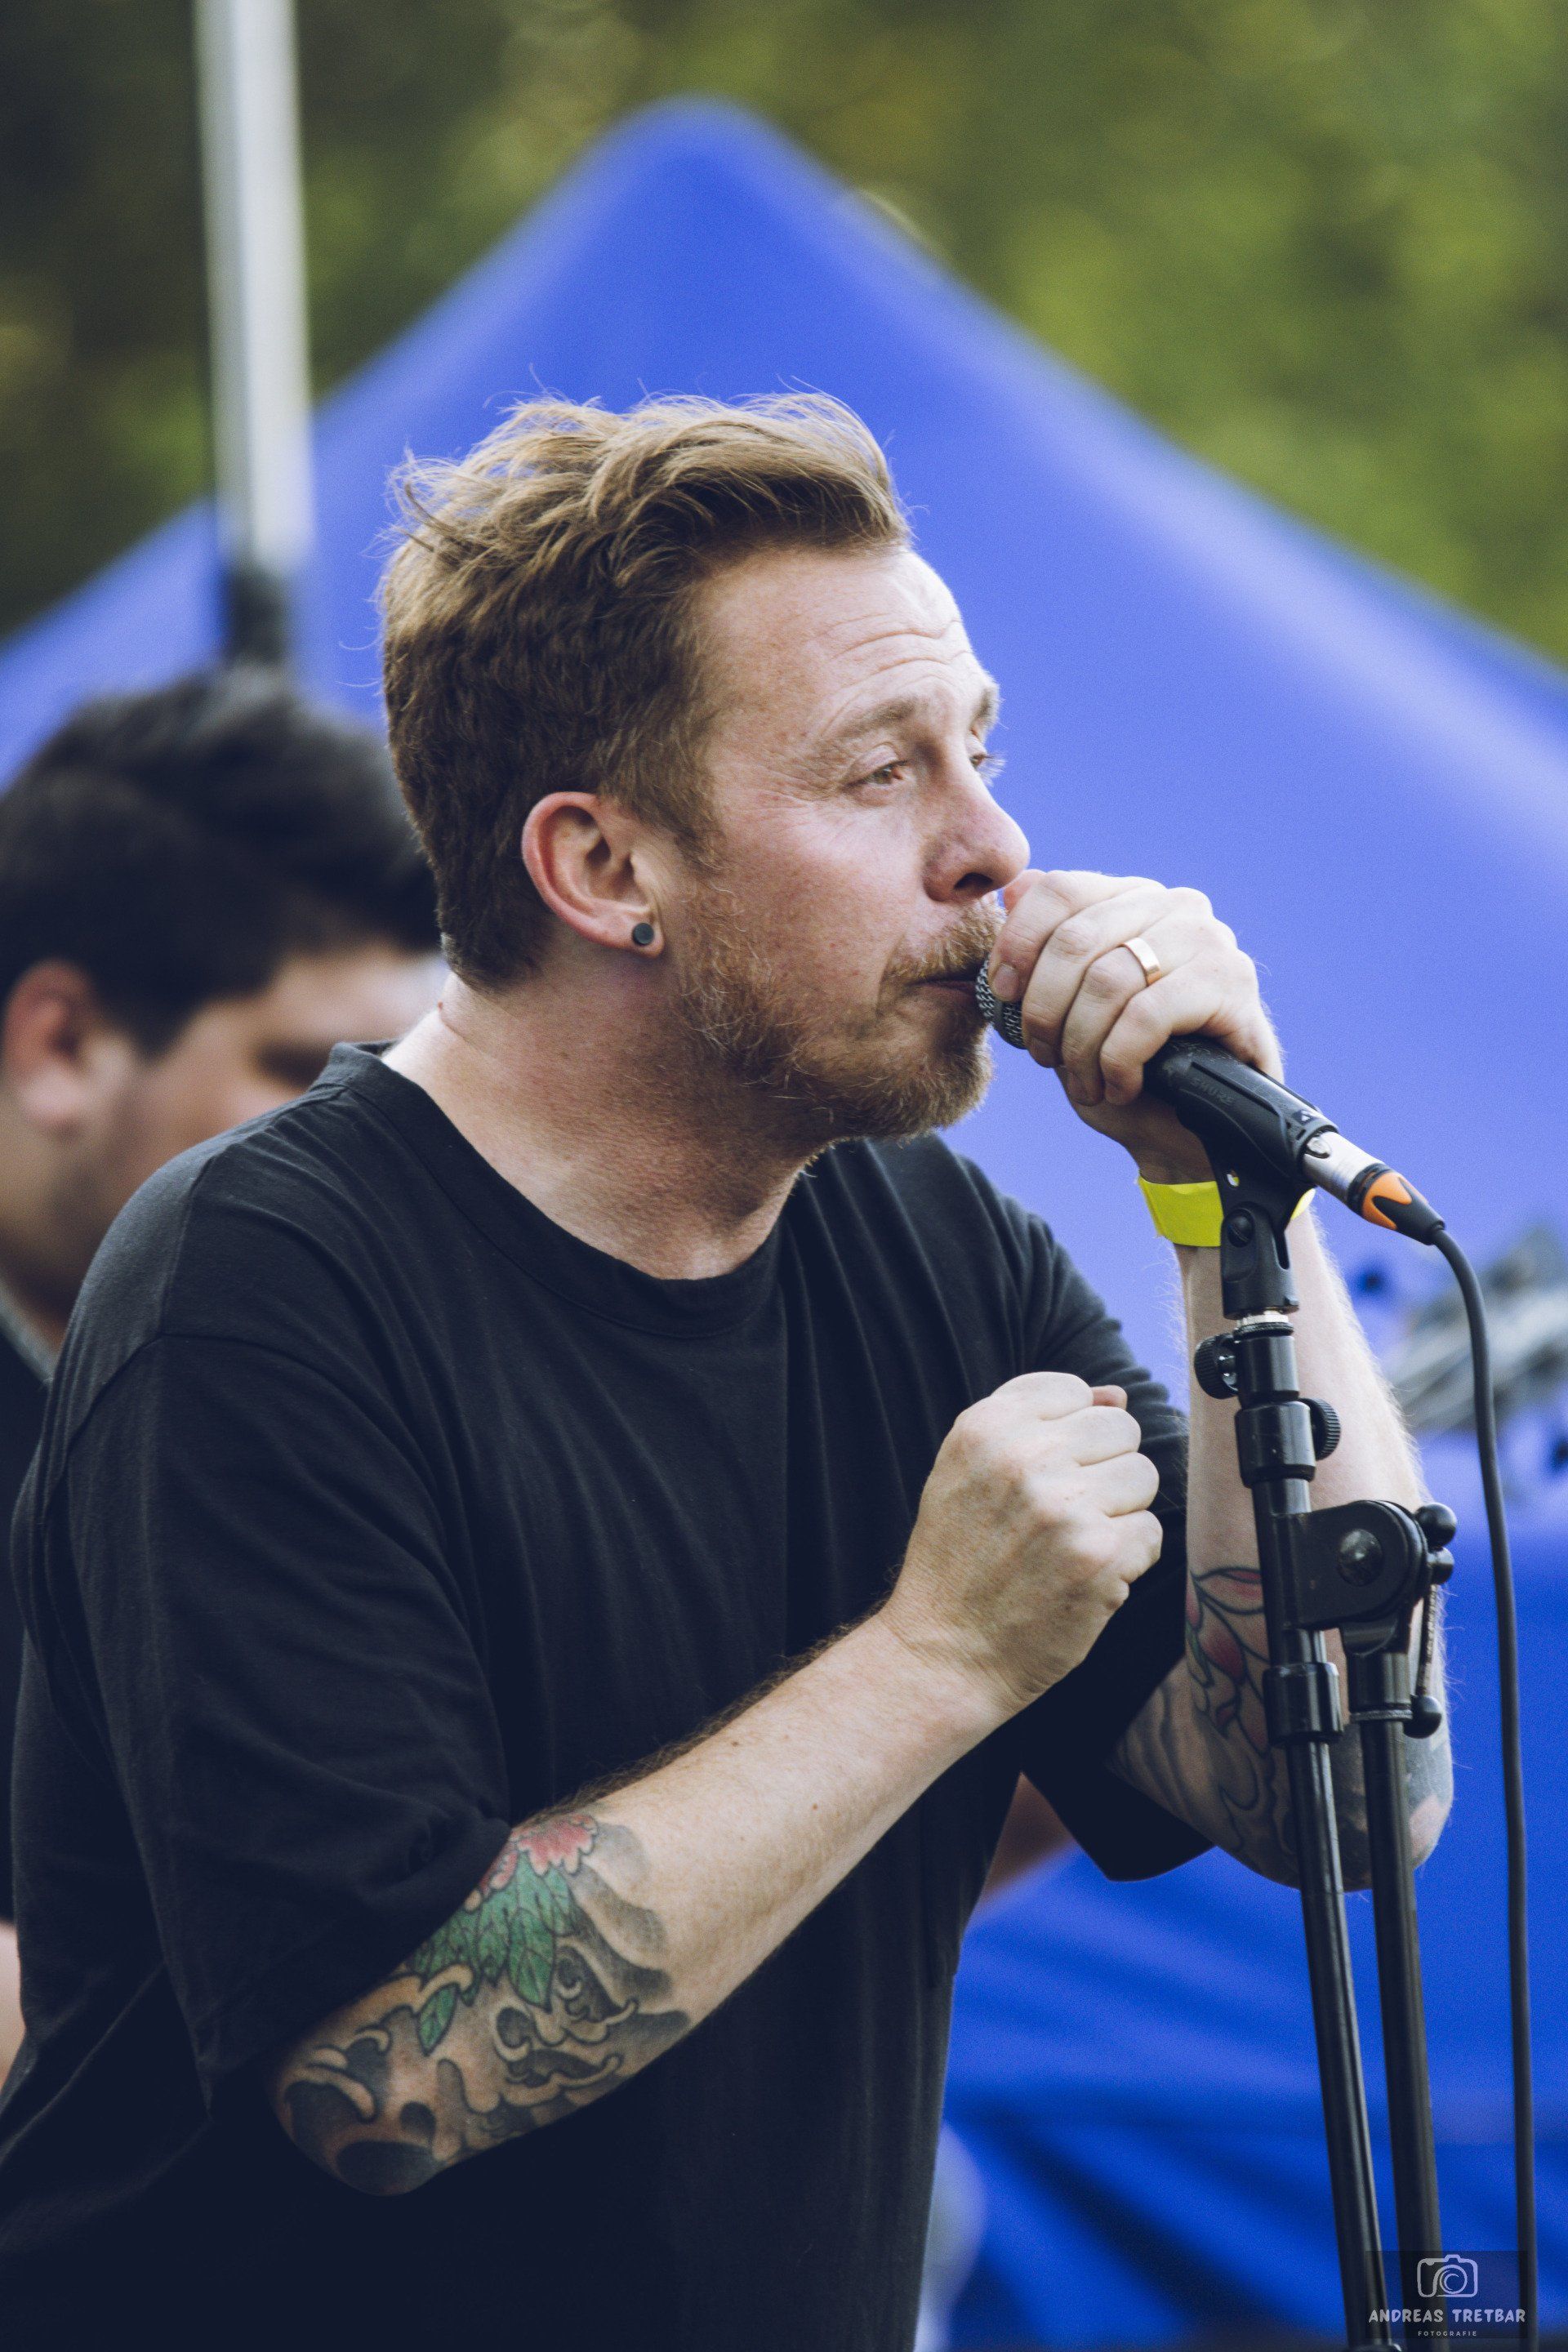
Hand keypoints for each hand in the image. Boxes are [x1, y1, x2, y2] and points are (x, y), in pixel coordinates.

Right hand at [884, 1372, 1162, 1720]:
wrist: (944, 1653)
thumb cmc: (960, 1561)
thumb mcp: (967, 1470)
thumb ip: (1034, 1419)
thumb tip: (1117, 1395)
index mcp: (985, 1426)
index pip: (1075, 1391)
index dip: (1071, 1437)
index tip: (1044, 1476)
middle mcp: (1024, 1457)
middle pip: (1120, 1429)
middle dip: (1103, 1470)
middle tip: (1061, 1516)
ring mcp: (1064, 1505)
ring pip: (1143, 1476)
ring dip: (1118, 1512)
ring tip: (1072, 1544)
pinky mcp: (1099, 1556)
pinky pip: (1150, 1532)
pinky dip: (1126, 1559)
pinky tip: (1083, 1576)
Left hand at [985, 869, 1282, 1180]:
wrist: (1189, 1128)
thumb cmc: (1127, 1064)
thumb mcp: (1068, 1007)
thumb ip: (1042, 948)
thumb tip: (1012, 889)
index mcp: (1132, 899)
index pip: (1060, 890)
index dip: (1017, 942)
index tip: (1001, 994)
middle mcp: (1174, 906)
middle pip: (1075, 939)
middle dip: (1043, 1008)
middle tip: (1042, 1054)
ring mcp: (1208, 941)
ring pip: (1107, 981)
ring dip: (1080, 1045)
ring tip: (1083, 1082)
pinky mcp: (1231, 985)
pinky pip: (1146, 1016)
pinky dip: (1119, 1061)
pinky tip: (1120, 1087)